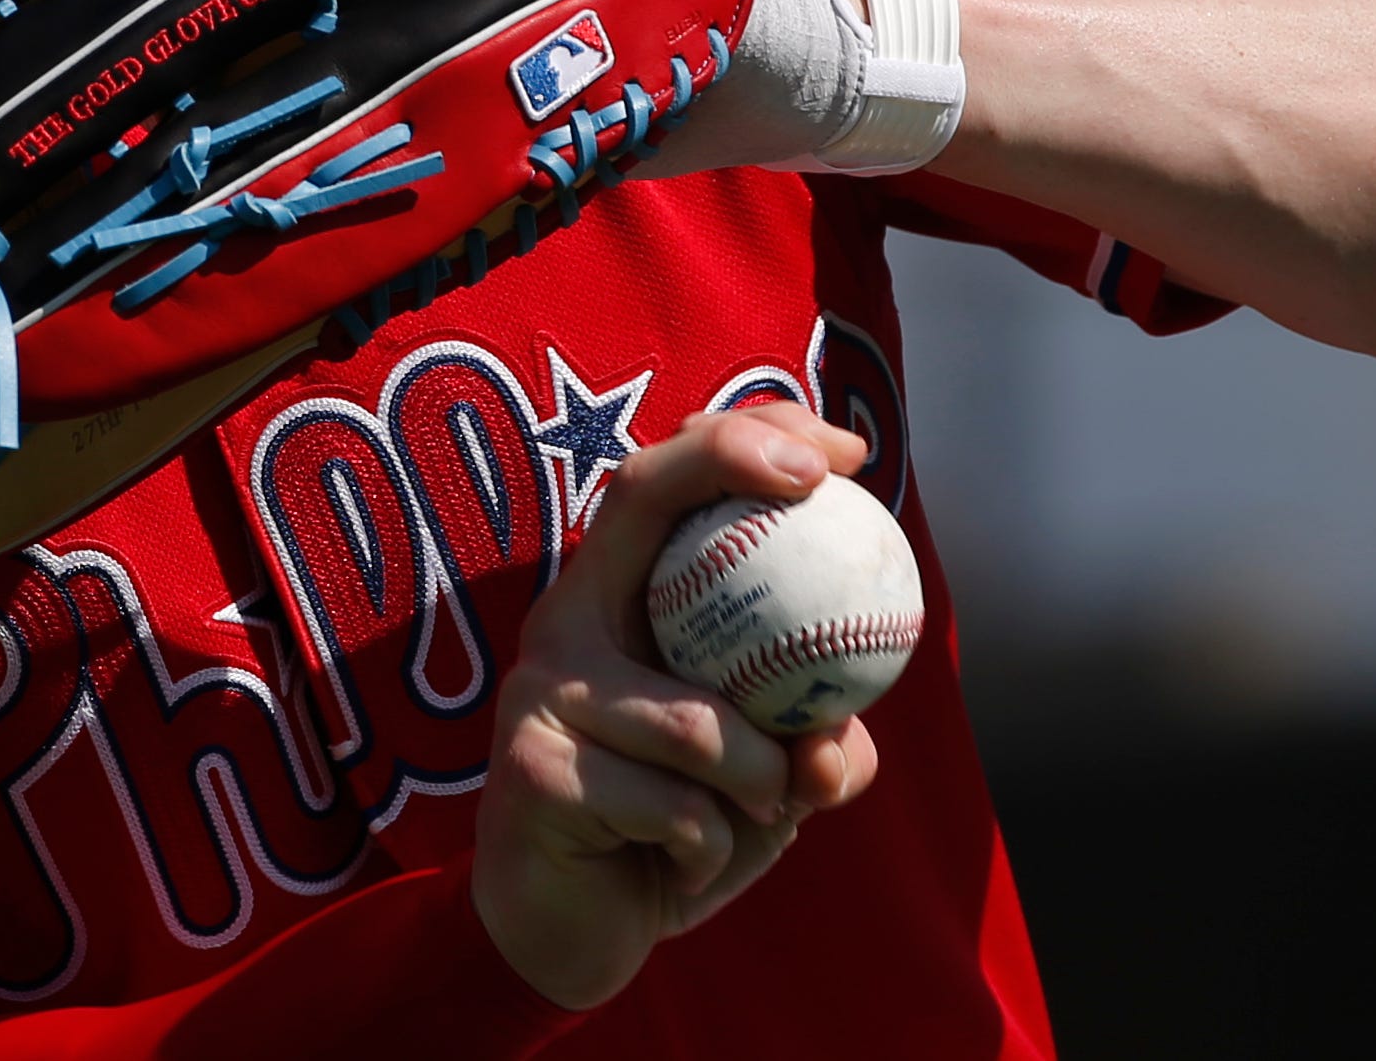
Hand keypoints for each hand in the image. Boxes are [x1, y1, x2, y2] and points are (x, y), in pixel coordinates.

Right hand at [470, 403, 884, 1010]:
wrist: (564, 940)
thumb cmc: (671, 834)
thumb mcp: (761, 782)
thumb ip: (811, 745)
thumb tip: (843, 739)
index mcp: (613, 603)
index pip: (664, 479)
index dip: (743, 435)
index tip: (839, 449)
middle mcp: (563, 624)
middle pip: (637, 496)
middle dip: (733, 458)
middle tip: (821, 482)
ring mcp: (539, 693)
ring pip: (701, 717)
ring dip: (763, 783)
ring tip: (757, 818)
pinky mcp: (532, 771)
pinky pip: (680, 804)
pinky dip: (716, 847)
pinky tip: (684, 869)